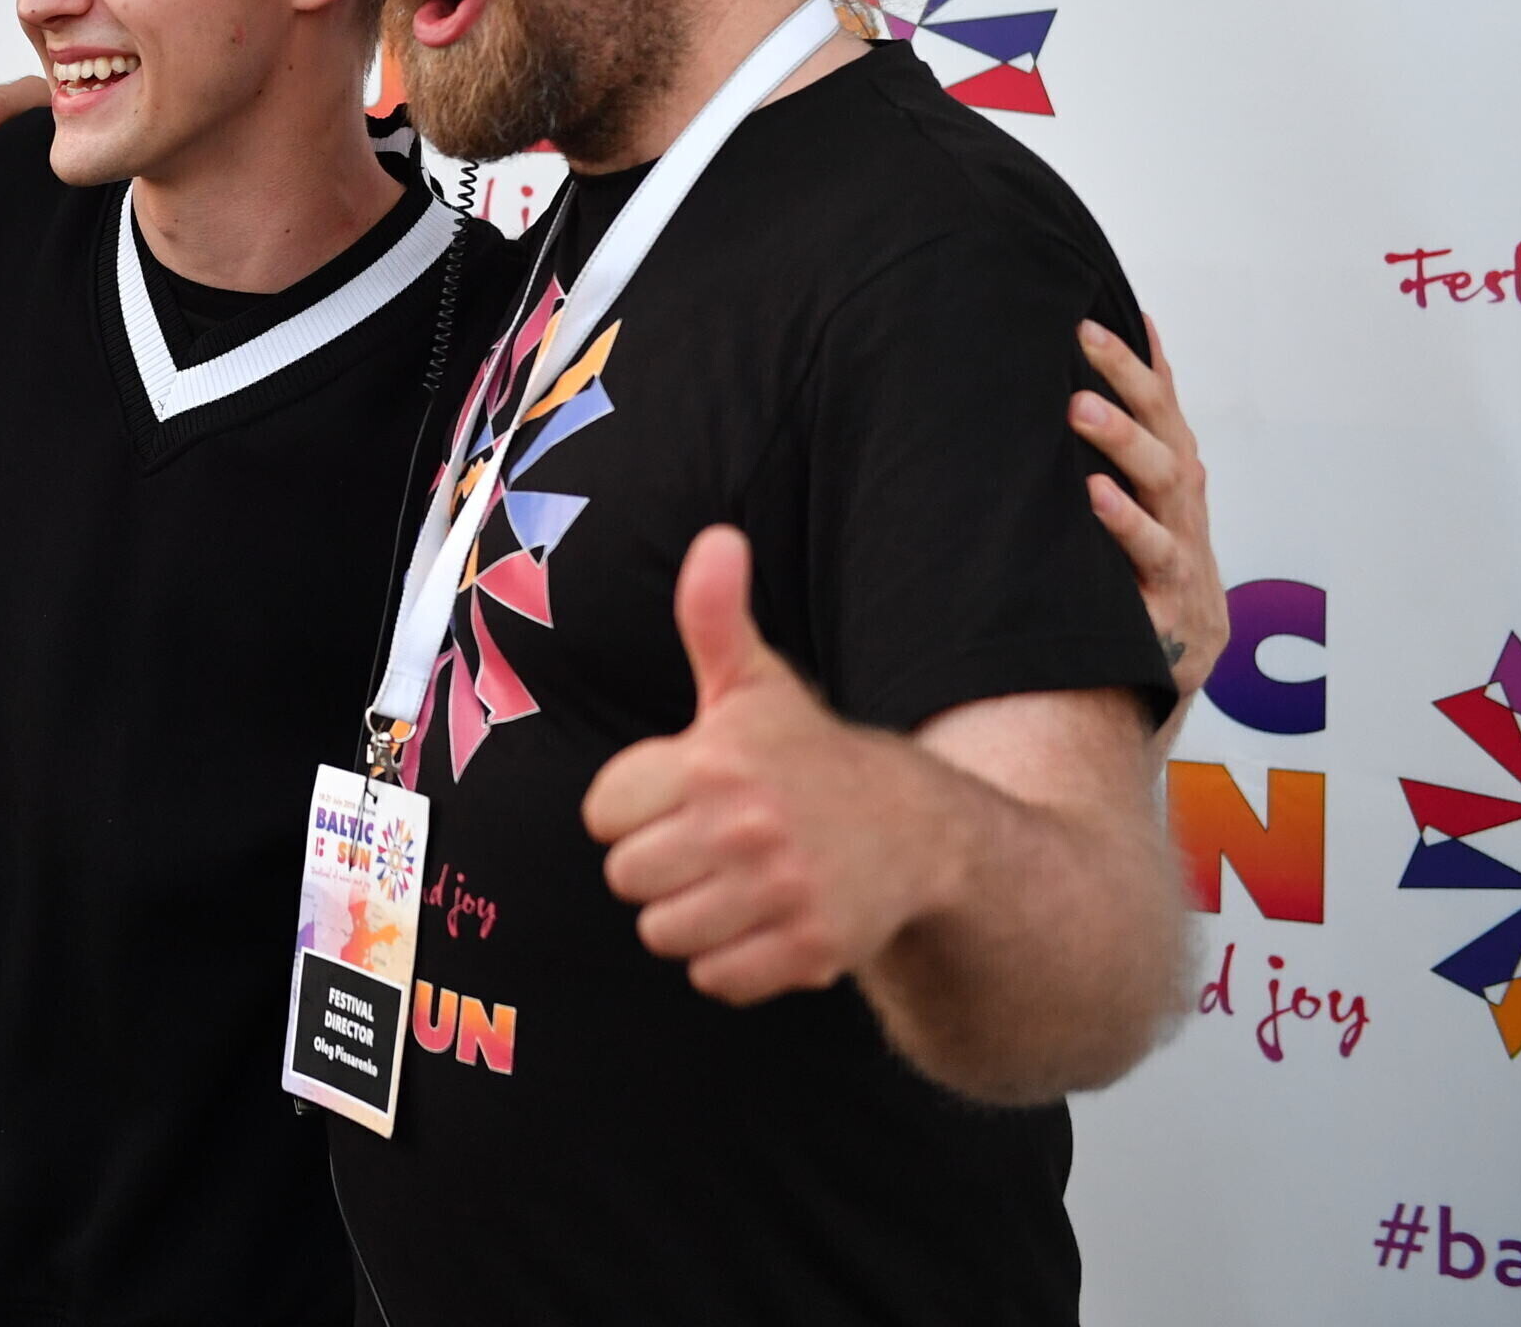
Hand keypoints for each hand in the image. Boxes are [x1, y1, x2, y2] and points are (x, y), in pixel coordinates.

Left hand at [581, 528, 959, 1005]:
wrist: (918, 832)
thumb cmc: (810, 757)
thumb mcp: (757, 684)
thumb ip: (714, 617)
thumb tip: (716, 540)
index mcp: (718, 761)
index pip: (602, 814)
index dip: (632, 805)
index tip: (680, 793)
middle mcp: (748, 829)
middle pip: (626, 878)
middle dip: (658, 863)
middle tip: (707, 841)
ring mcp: (783, 895)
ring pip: (663, 934)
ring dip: (690, 915)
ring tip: (733, 880)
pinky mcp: (810, 954)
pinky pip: (715, 978)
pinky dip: (731, 960)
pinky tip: (763, 919)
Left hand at [1069, 315, 1225, 699]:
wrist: (1173, 663)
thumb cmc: (1149, 565)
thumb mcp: (1144, 495)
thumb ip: (1134, 431)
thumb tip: (1118, 349)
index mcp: (1174, 478)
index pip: (1160, 408)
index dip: (1135, 364)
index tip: (1092, 320)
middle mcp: (1183, 508)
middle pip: (1162, 438)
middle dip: (1126, 391)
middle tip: (1081, 350)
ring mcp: (1182, 553)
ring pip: (1162, 491)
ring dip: (1123, 447)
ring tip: (1081, 411)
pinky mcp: (1171, 605)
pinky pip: (1154, 561)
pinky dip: (1126, 529)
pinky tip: (1095, 500)